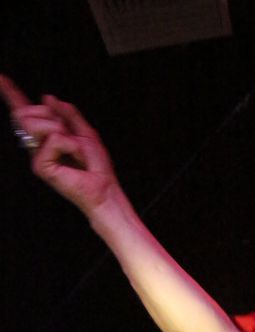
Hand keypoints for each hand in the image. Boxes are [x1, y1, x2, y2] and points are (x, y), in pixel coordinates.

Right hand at [0, 74, 118, 216]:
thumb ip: (68, 114)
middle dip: (50, 116)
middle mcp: (37, 145)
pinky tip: (75, 158)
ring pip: (34, 123)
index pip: (26, 112)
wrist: (104, 188)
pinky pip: (53, 139)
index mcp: (46, 136)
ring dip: (61, 131)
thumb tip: (48, 97)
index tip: (2, 78)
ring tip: (74, 149)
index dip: (12, 94)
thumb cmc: (96, 166)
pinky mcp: (40, 166)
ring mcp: (36, 156)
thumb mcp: (85, 132)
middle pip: (27, 112)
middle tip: (70, 135)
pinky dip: (70, 144)